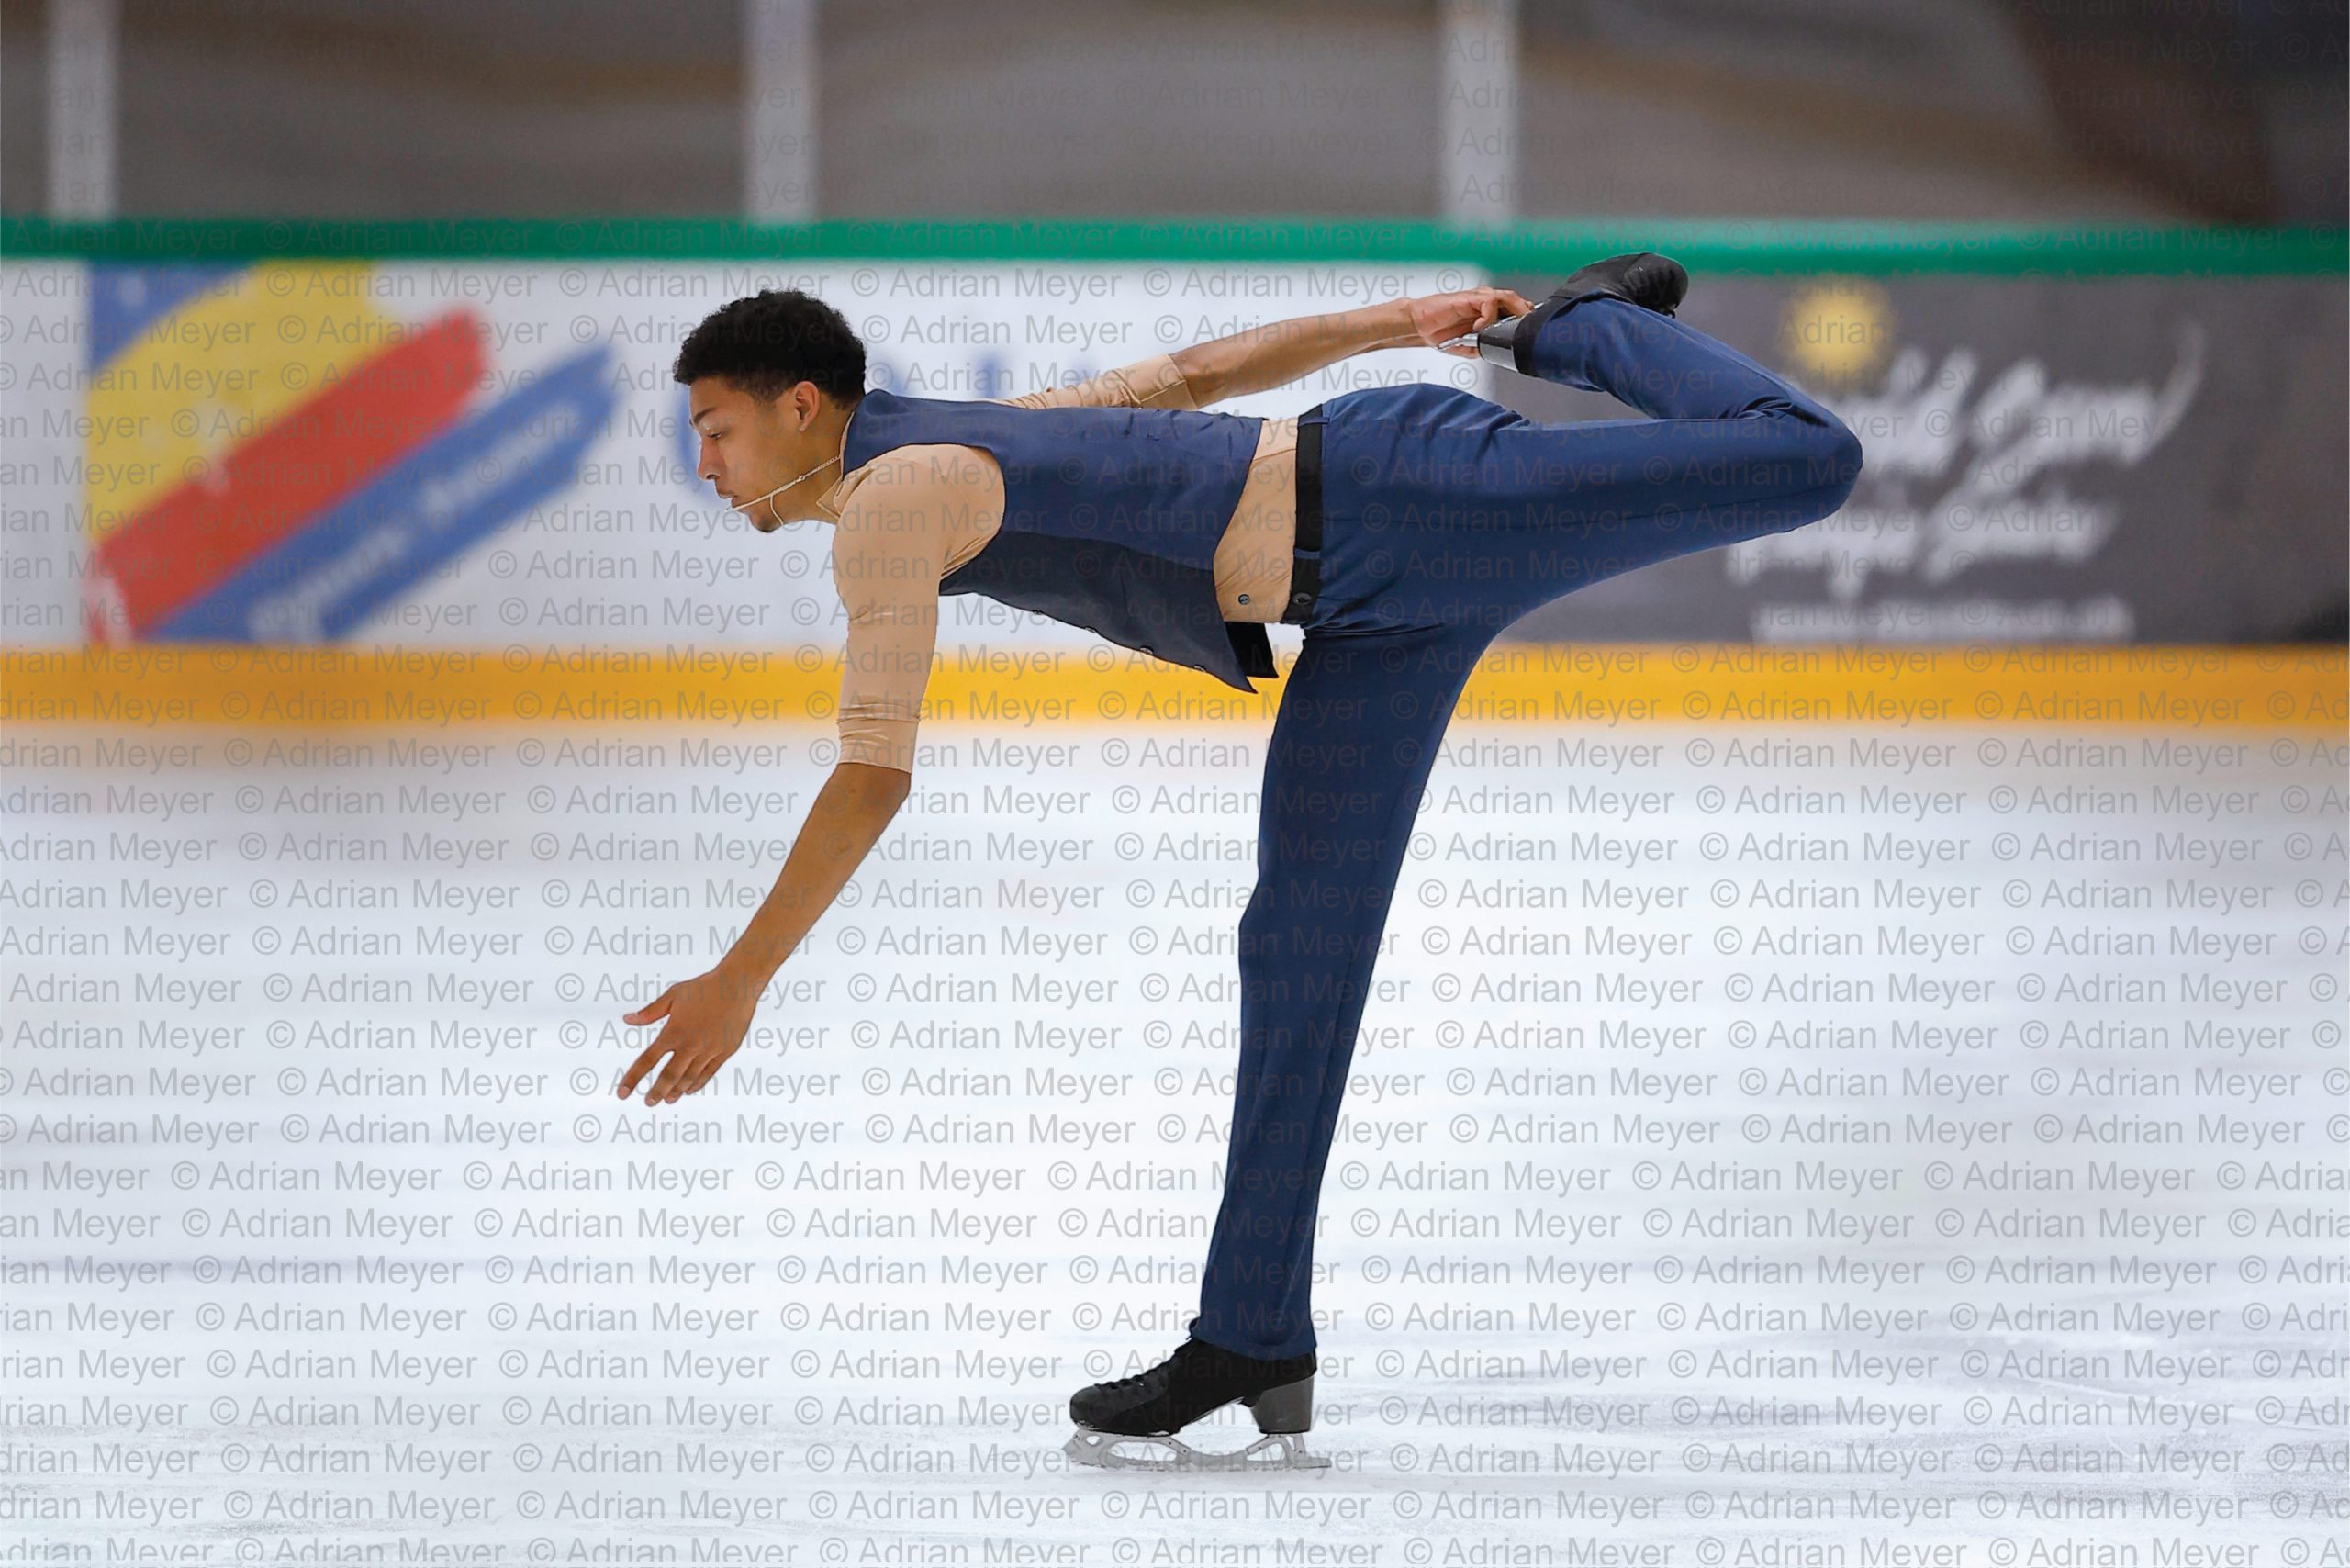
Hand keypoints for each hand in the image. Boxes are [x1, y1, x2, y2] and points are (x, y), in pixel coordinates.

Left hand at [617, 963, 761, 1104]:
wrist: (737, 986)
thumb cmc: (703, 988)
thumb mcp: (673, 995)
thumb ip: (650, 1012)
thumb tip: (627, 1019)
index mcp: (673, 1032)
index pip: (647, 1060)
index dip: (633, 1078)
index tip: (622, 1092)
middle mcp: (689, 1045)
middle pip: (668, 1076)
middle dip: (656, 1092)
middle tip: (648, 1103)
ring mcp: (708, 1050)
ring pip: (689, 1078)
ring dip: (676, 1091)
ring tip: (668, 1099)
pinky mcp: (724, 1052)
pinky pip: (708, 1073)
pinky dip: (697, 1083)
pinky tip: (689, 1090)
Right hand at [1403, 287, 1538, 356]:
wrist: (1419, 325)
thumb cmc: (1440, 331)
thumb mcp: (1467, 346)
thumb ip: (1483, 347)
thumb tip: (1496, 353)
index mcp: (1488, 312)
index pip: (1516, 309)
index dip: (1526, 318)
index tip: (1531, 332)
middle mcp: (1486, 302)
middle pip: (1516, 301)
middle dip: (1526, 315)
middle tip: (1528, 330)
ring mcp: (1478, 298)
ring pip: (1507, 297)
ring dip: (1514, 312)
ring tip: (1511, 327)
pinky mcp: (1468, 298)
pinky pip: (1488, 302)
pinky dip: (1488, 317)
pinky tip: (1479, 328)